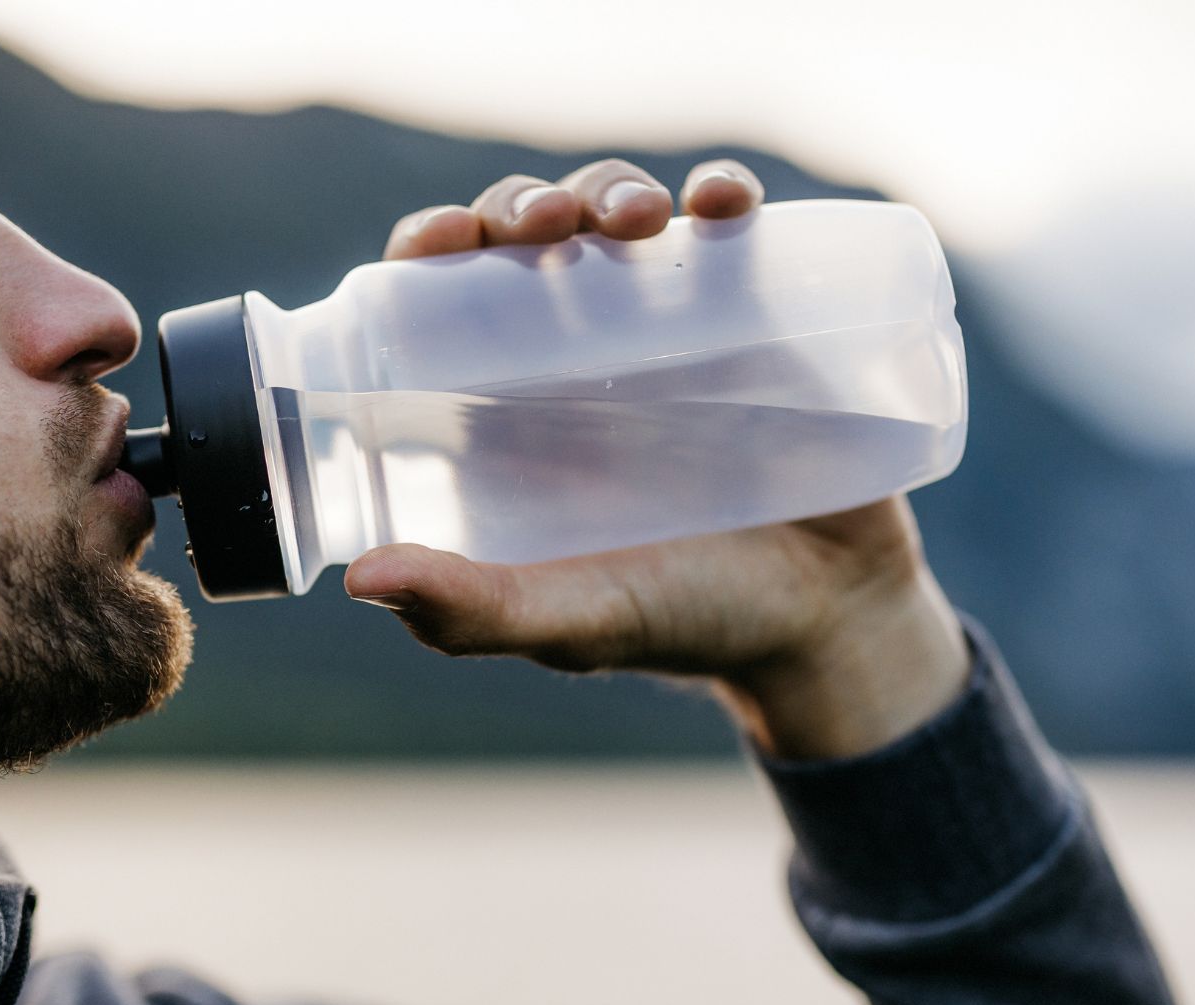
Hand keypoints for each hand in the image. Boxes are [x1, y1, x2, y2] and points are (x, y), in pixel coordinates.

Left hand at [352, 159, 970, 759]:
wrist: (832, 621)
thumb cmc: (684, 623)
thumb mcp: (574, 623)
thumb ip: (474, 612)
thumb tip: (362, 576)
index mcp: (508, 407)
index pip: (444, 297)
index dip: (432, 249)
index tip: (442, 239)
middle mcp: (578, 352)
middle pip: (528, 236)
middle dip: (524, 205)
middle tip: (548, 226)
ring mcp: (669, 325)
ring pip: (620, 215)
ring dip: (614, 190)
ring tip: (639, 219)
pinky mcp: (757, 311)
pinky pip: (731, 228)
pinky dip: (723, 193)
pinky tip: (724, 202)